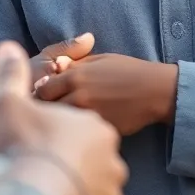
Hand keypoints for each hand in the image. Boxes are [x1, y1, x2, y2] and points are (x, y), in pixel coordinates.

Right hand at [0, 41, 127, 194]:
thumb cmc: (23, 149)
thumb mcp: (9, 102)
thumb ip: (11, 73)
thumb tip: (7, 47)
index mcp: (90, 118)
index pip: (72, 116)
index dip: (53, 125)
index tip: (38, 136)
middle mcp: (106, 145)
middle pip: (86, 144)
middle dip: (69, 149)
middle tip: (46, 159)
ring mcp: (111, 177)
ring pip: (95, 172)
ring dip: (80, 174)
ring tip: (55, 179)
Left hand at [35, 54, 177, 136]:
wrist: (154, 91)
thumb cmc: (128, 71)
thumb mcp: (99, 60)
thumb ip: (75, 65)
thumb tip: (55, 69)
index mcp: (75, 76)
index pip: (42, 90)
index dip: (40, 94)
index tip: (43, 97)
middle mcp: (78, 96)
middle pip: (47, 110)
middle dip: (44, 111)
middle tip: (47, 114)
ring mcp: (88, 115)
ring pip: (61, 124)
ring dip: (59, 124)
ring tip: (60, 125)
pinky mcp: (98, 130)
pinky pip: (79, 134)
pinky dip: (75, 134)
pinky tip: (78, 132)